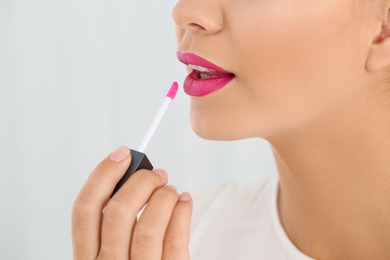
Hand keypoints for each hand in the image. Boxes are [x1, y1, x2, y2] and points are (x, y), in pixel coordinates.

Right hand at [72, 146, 192, 259]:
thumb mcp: (111, 255)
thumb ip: (114, 226)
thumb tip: (134, 181)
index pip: (84, 210)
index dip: (102, 175)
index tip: (122, 153)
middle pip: (116, 213)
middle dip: (139, 183)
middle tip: (157, 173)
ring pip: (147, 227)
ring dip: (162, 198)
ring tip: (171, 188)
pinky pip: (175, 242)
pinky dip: (182, 213)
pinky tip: (185, 200)